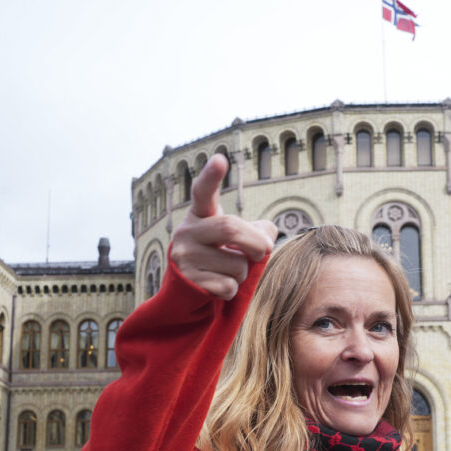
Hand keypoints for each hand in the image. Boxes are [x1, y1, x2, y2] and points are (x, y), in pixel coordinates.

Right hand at [170, 154, 276, 298]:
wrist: (190, 287)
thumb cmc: (221, 255)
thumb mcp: (238, 237)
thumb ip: (258, 230)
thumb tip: (266, 238)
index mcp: (201, 213)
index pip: (204, 191)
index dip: (211, 176)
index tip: (219, 160)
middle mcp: (187, 231)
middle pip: (230, 228)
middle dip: (256, 243)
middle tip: (264, 251)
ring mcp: (184, 256)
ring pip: (236, 265)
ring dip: (244, 273)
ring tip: (229, 271)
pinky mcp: (188, 280)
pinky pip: (228, 286)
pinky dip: (234, 290)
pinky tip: (220, 285)